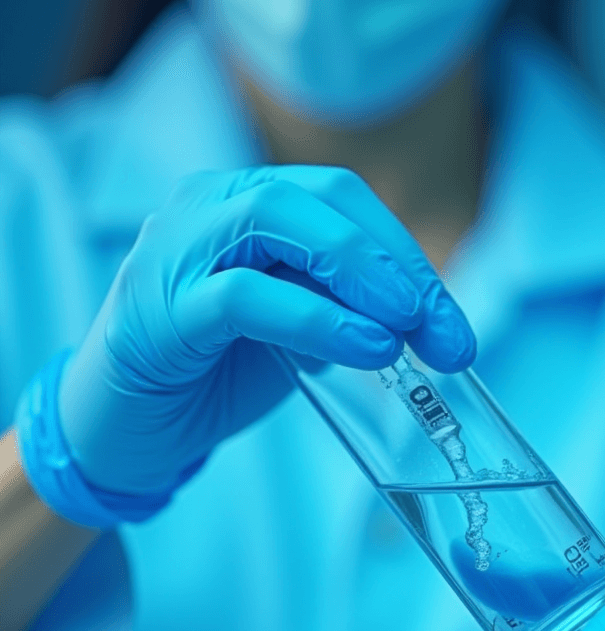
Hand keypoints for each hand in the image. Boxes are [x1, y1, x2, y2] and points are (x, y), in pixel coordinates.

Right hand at [58, 164, 474, 494]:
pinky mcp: (159, 307)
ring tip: (408, 327)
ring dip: (360, 273)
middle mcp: (209, 206)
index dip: (407, 257)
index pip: (345, 203)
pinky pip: (246, 296)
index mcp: (247, 204)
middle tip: (445, 331)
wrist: (127, 431)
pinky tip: (367, 347)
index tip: (451, 325)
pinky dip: (317, 318)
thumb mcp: (297, 332)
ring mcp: (177, 249)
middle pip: (322, 199)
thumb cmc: (214, 374)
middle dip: (396, 264)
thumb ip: (345, 307)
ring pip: (279, 220)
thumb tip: (424, 315)